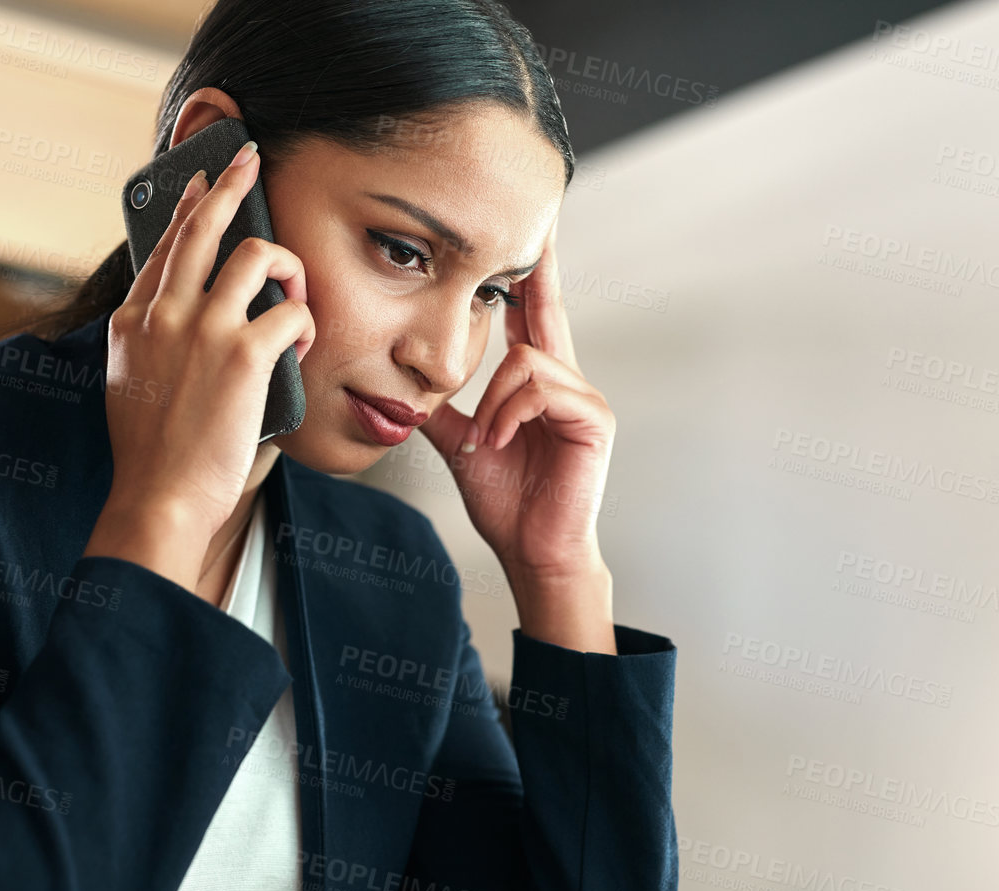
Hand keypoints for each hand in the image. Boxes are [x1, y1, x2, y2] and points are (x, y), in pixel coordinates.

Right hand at [85, 140, 315, 588]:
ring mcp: (201, 329)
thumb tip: (184, 324)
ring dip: (287, 267)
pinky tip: (300, 350)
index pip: (165, 247)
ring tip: (296, 294)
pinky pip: (292, 313)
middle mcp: (162, 314)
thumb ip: (152, 345)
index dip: (187, 208)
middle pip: (202, 226)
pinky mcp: (241, 354)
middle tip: (251, 159)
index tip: (202, 183)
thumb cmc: (154, 458)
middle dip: (231, 182)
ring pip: (255, 255)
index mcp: (132, 322)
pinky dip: (305, 326)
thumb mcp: (129, 386)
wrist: (159, 498)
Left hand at [417, 219, 613, 588]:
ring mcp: (585, 399)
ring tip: (485, 439)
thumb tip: (404, 389)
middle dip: (536, 271)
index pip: (532, 316)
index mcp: (539, 384)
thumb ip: (443, 411)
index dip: (528, 276)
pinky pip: (540, 388)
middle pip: (547, 311)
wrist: (531, 552)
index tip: (525, 235)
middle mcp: (567, 382)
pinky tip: (500, 440)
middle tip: (534, 230)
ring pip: (526, 360)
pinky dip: (510, 413)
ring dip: (493, 400)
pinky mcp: (594, 420)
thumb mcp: (461, 446)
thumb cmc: (508, 505)